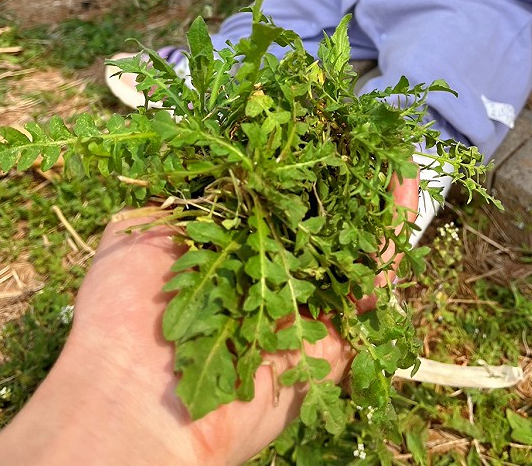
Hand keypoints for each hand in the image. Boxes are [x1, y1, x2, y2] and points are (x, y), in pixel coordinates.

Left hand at [0, 173, 418, 465]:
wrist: (137, 403)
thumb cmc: (126, 315)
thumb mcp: (133, 232)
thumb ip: (172, 196)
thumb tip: (209, 161)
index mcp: (224, 253)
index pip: (270, 199)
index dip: (294, 164)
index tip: (312, 128)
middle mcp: (266, 278)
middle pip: (315, 223)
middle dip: (340, 181)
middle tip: (362, 137)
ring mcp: (301, 310)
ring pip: (350, 251)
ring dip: (374, 203)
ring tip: (395, 153)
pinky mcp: (333, 343)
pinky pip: (371, 293)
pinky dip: (391, 246)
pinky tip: (404, 193)